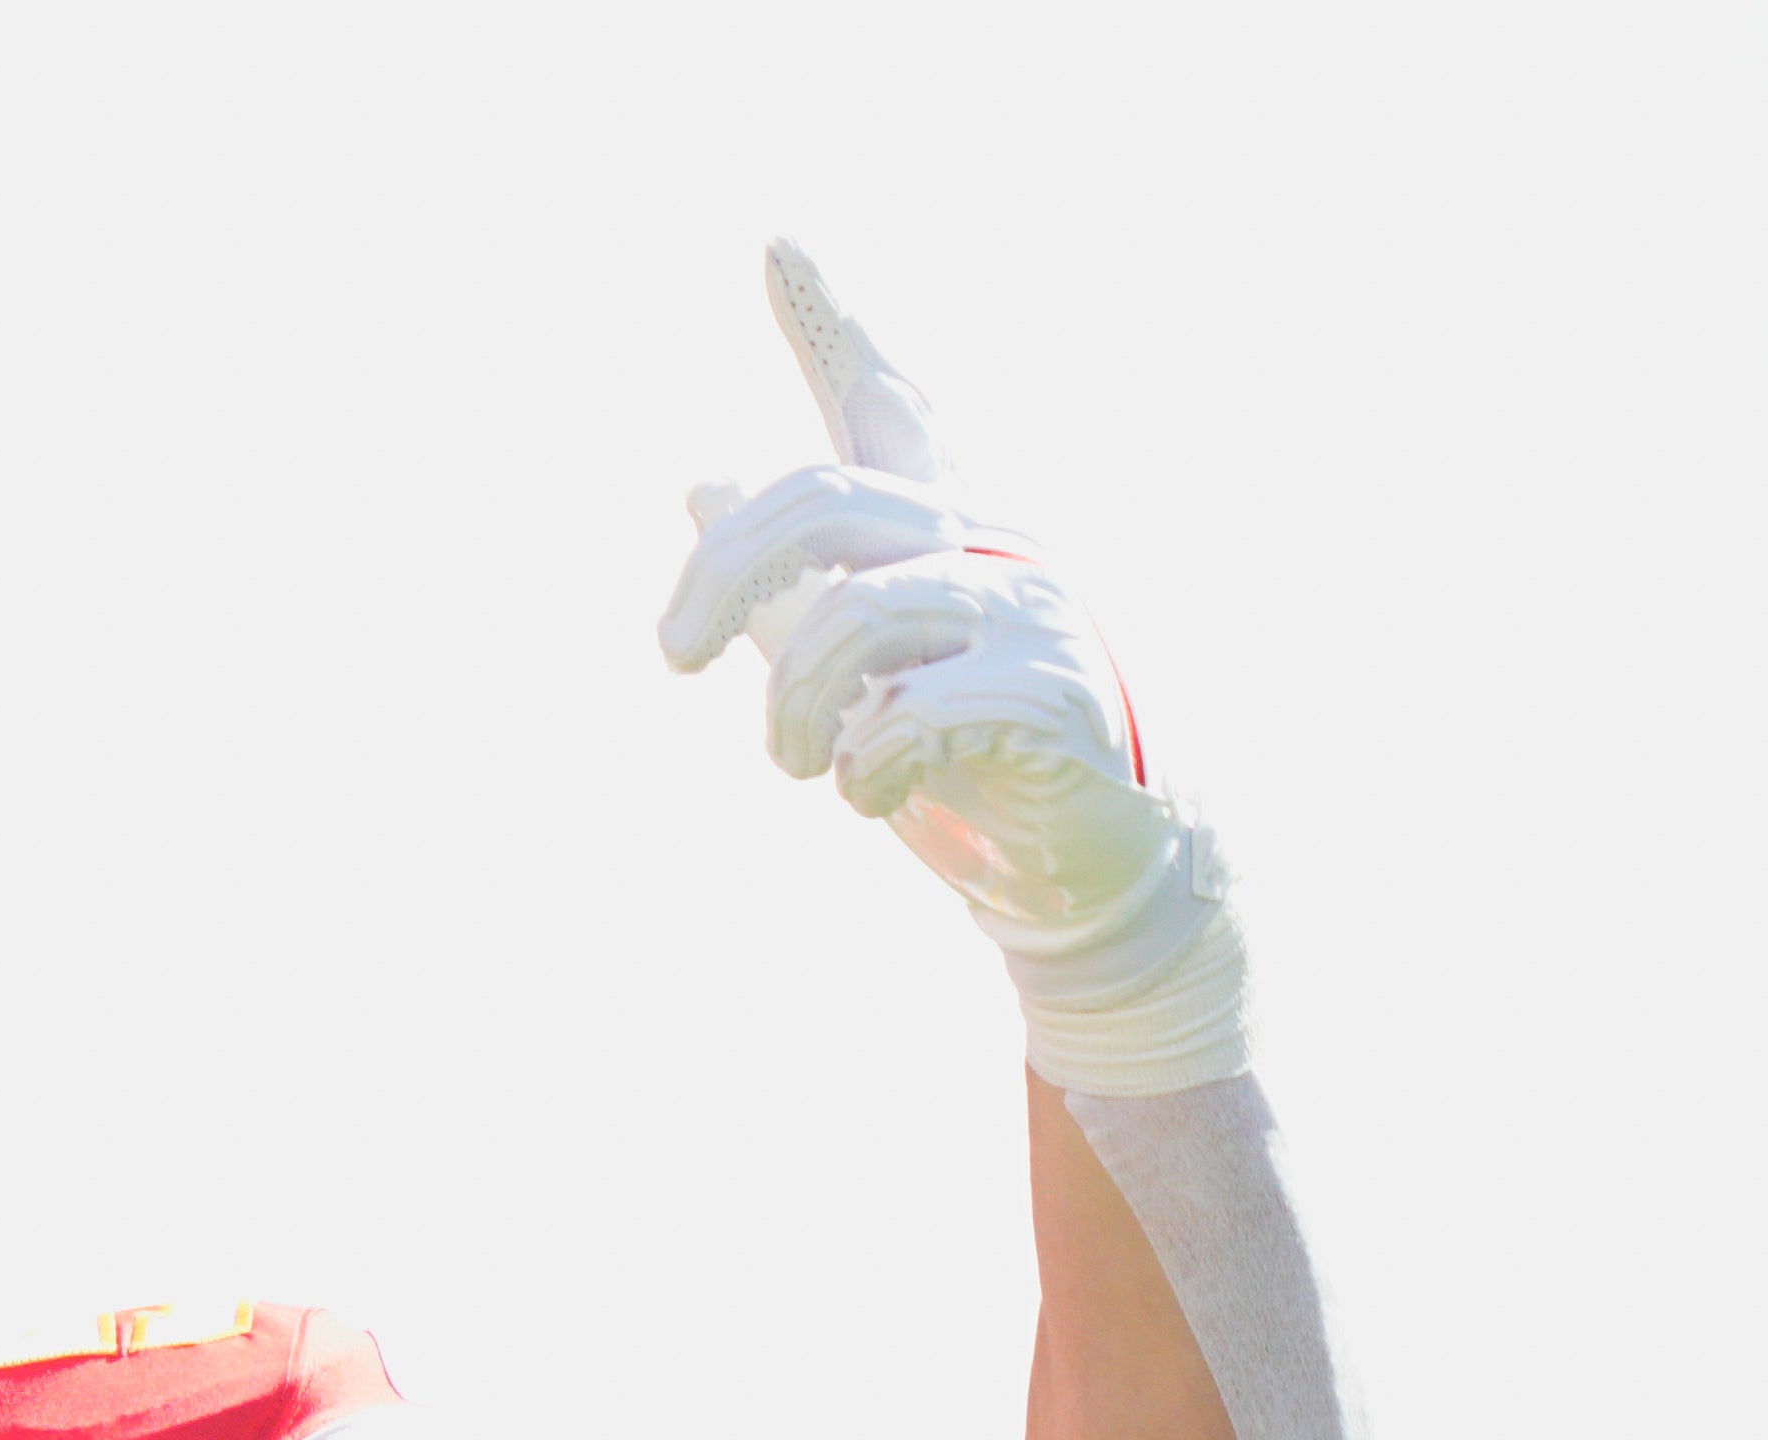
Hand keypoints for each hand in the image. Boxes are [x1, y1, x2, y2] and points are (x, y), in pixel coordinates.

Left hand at [652, 247, 1244, 1095]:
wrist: (1095, 870)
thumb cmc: (973, 765)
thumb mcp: (865, 666)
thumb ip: (789, 580)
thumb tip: (701, 484)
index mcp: (945, 530)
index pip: (886, 405)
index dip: (831, 324)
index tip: (778, 240)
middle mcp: (992, 544)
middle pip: (823, 503)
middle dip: (723, 576)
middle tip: (672, 655)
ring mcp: (1032, 611)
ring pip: (853, 619)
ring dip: (792, 710)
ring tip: (797, 764)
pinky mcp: (1052, 694)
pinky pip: (907, 715)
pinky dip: (860, 770)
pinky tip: (870, 791)